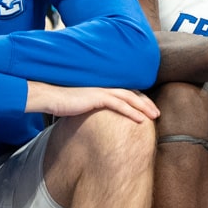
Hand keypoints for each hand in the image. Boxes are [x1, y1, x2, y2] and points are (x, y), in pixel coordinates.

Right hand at [25, 80, 159, 122]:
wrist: (49, 98)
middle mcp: (104, 88)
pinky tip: (141, 120)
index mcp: (102, 89)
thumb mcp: (81, 106)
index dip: (139, 100)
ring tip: (155, 116)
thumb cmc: (62, 104)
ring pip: (129, 98)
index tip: (148, 110)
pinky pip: (119, 105)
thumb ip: (92, 109)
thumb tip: (99, 120)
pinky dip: (132, 112)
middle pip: (132, 93)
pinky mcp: (97, 98)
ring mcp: (101, 91)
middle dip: (146, 103)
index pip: (126, 93)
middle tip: (157, 113)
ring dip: (144, 107)